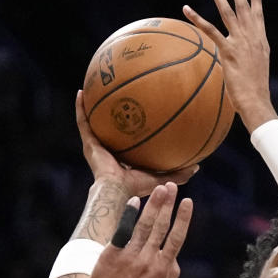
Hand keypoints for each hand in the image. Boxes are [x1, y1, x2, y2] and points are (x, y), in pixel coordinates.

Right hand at [76, 90, 198, 195]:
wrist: (116, 191)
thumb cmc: (136, 188)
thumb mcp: (161, 178)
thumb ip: (178, 173)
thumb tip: (197, 167)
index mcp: (121, 158)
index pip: (125, 140)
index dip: (129, 128)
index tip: (136, 112)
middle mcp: (107, 150)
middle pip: (107, 127)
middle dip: (109, 112)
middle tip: (114, 94)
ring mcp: (95, 146)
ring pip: (91, 121)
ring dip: (90, 106)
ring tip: (91, 87)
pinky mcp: (88, 143)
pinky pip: (82, 122)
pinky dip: (80, 108)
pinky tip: (80, 92)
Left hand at [82, 183, 192, 277]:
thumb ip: (172, 274)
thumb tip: (175, 257)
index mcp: (163, 269)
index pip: (177, 238)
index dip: (183, 218)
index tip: (188, 202)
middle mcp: (148, 259)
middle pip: (162, 226)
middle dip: (168, 204)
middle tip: (172, 187)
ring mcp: (130, 255)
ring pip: (145, 225)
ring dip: (154, 205)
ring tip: (159, 189)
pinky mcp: (113, 253)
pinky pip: (123, 230)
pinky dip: (130, 215)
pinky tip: (135, 200)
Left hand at [182, 0, 277, 132]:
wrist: (256, 100)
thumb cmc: (256, 92)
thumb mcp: (257, 71)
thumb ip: (251, 60)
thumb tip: (244, 61)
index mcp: (260, 42)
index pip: (258, 16)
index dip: (256, 1)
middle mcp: (252, 38)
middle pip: (244, 8)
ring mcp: (240, 43)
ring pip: (228, 12)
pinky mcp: (228, 50)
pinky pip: (210, 30)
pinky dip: (197, 18)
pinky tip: (187, 9)